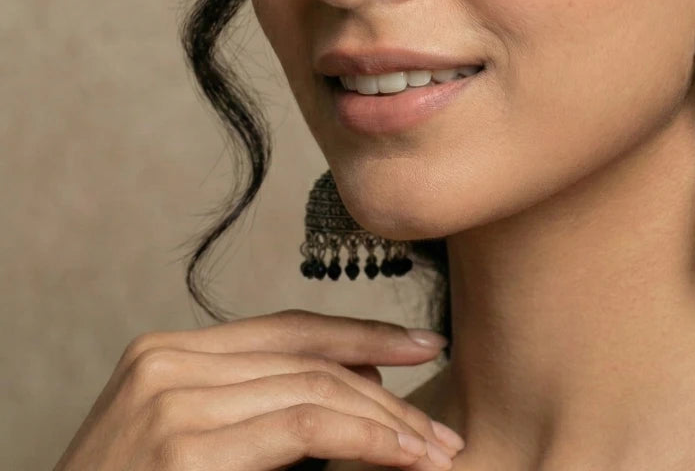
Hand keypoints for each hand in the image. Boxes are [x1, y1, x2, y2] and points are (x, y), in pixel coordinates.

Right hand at [51, 308, 464, 469]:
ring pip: (314, 391)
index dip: (361, 334)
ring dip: (386, 423)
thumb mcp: (187, 441)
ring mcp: (169, 402)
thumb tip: (356, 388)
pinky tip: (402, 456)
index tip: (419, 346)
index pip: (287, 329)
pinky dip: (366, 441)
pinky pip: (303, 430)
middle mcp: (165, 363)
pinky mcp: (182, 449)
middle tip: (439, 429)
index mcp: (165, 354)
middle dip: (385, 391)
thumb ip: (254, 406)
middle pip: (307, 360)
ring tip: (433, 452)